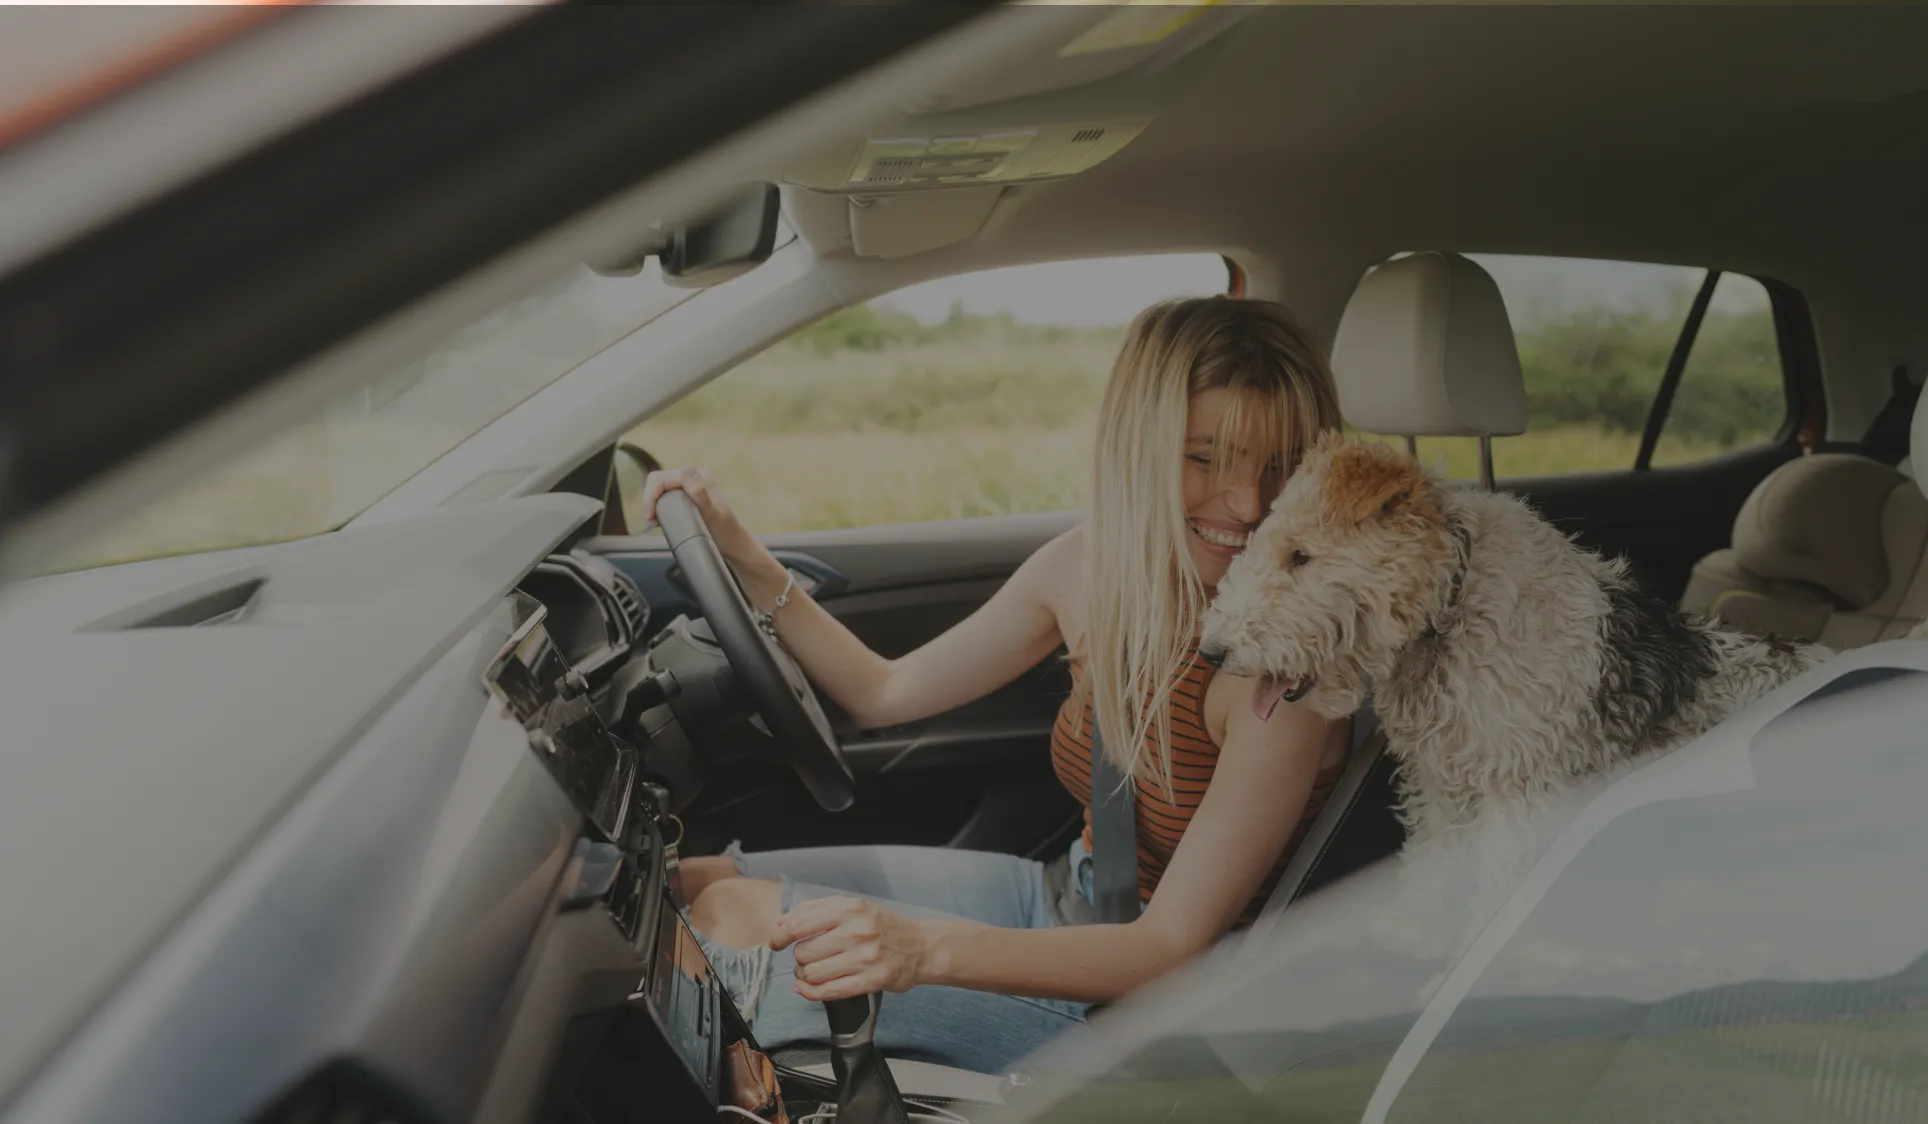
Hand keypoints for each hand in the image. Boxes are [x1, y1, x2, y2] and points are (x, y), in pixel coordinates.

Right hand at [639, 466, 768, 575]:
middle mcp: (696, 479)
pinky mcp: (690, 498)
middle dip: (650, 499)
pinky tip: (663, 519)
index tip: (650, 517)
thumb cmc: (726, 533)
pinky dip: (660, 506)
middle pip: (659, 481)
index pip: (662, 479)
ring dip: (654, 503)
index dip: (650, 496)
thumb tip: (686, 468)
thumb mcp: (712, 513)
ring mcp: (693, 488)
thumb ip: (700, 491)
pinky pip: (668, 496)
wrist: (736, 547)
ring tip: (657, 521)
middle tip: (652, 520)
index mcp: (700, 476)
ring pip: (662, 489)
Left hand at [770, 896, 929, 1000]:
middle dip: (799, 959)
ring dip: (804, 977)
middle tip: (806, 960)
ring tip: (811, 972)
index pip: (799, 923)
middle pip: (803, 952)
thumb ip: (816, 910)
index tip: (775, 943)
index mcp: (850, 908)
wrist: (922, 946)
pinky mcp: (871, 981)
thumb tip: (781, 922)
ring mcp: (865, 957)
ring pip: (812, 973)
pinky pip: (828, 991)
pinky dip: (810, 993)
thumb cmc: (883, 926)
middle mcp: (857, 930)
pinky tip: (807, 989)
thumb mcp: (854, 907)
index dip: (779, 936)